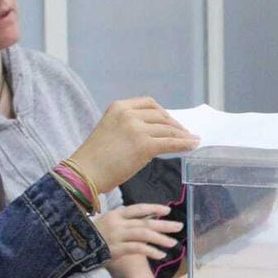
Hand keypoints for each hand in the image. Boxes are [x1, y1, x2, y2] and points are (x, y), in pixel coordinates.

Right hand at [68, 99, 198, 194]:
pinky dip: (184, 144)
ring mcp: (137, 129)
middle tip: (184, 134)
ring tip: (192, 140)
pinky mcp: (145, 146)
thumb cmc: (95, 158)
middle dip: (175, 125)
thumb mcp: (110, 130)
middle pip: (161, 116)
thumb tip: (154, 132)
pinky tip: (192, 145)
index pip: (149, 104)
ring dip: (183, 135)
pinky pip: (171, 143)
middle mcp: (129, 114)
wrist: (85, 173)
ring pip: (168, 130)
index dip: (164, 113)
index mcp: (119, 107)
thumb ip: (129, 126)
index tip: (171, 121)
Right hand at [93, 204, 181, 261]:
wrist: (76, 247)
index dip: (153, 208)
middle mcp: (118, 223)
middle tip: (179, 226)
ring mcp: (117, 236)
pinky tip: (160, 254)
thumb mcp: (110, 221)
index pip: (138, 208)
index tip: (167, 210)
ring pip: (143, 235)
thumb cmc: (96, 234)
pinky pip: (137, 249)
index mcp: (116, 214)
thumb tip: (150, 218)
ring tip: (172, 242)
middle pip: (145, 222)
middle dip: (164, 224)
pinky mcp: (116, 249)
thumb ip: (127, 220)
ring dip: (160, 239)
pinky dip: (150, 251)